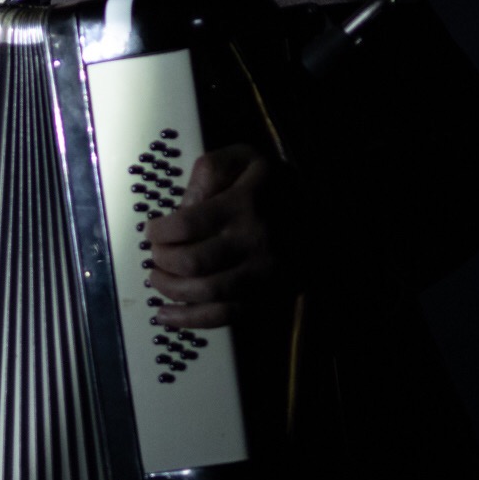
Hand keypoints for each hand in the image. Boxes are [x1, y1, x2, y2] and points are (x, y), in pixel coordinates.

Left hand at [141, 143, 298, 328]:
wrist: (327, 216)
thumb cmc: (276, 185)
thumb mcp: (245, 158)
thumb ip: (210, 170)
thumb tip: (182, 205)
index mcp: (244, 204)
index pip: (186, 225)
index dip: (159, 232)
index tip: (151, 230)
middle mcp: (253, 242)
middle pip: (192, 262)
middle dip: (162, 261)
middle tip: (154, 255)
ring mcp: (262, 274)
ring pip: (205, 293)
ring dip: (171, 289)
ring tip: (156, 278)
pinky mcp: (267, 296)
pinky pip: (225, 316)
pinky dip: (190, 320)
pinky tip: (166, 315)